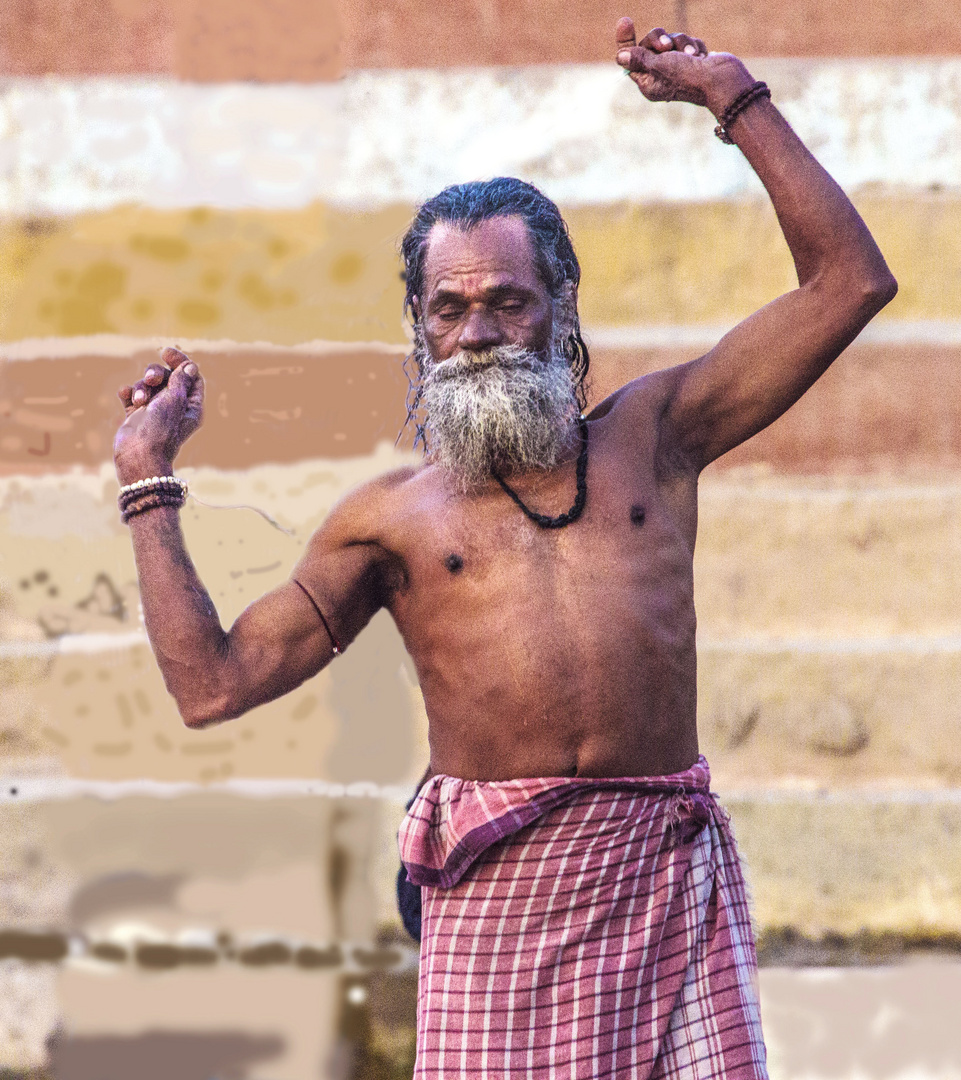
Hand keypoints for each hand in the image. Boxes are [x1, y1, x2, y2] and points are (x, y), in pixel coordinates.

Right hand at [114, 347, 204, 483]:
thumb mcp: (174, 400)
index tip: (166, 353)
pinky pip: (132, 395)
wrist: (138, 455)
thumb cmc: (160, 429)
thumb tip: (190, 366)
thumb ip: (181, 380)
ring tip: (139, 400)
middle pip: (167, 377)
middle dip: (157, 373)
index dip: (180, 362)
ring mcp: (155, 411)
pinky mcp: (137, 415)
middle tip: (152, 380)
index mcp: (191, 406)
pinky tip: (126, 397)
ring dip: (142, 387)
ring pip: (148, 384)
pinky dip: (129, 393)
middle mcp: (175, 407)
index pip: (191, 376)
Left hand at [615, 18, 752, 115]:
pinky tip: (701, 58)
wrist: (721, 80)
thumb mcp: (659, 66)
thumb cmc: (688, 76)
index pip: (630, 60)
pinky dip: (694, 45)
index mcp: (648, 83)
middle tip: (666, 47)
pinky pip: (687, 41)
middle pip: (650, 44)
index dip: (626, 41)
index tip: (625, 21)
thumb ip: (640, 59)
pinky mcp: (693, 59)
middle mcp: (661, 75)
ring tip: (690, 56)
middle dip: (659, 39)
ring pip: (671, 40)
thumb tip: (620, 56)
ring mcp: (678, 67)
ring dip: (681, 43)